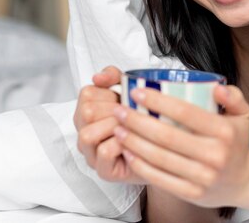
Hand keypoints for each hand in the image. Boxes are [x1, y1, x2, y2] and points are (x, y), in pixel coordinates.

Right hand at [73, 66, 143, 183]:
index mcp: (87, 113)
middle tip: (130, 114)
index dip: (109, 93)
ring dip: (114, 126)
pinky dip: (120, 143)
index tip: (123, 99)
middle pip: (86, 112)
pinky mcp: (103, 171)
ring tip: (130, 127)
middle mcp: (84, 133)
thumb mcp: (130, 93)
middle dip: (113, 110)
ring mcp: (91, 154)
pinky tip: (133, 141)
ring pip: (87, 134)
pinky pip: (104, 152)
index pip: (87, 93)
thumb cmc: (143, 122)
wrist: (164, 152)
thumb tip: (97, 77)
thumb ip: (114, 77)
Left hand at [112, 84, 248, 207]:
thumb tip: (216, 87)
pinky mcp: (192, 193)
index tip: (137, 92)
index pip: (185, 113)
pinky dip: (140, 164)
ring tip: (118, 129)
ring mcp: (203, 177)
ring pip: (159, 158)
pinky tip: (127, 152)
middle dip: (137, 121)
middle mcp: (215, 155)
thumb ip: (233, 95)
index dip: (157, 101)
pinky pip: (159, 178)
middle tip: (120, 110)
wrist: (244, 182)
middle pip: (166, 136)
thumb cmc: (236, 142)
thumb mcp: (242, 114)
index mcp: (224, 132)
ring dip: (133, 142)